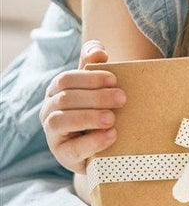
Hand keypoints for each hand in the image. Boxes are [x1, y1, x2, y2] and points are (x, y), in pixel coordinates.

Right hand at [39, 40, 124, 172]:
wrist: (102, 145)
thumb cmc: (99, 108)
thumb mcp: (97, 86)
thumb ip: (94, 66)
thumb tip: (98, 50)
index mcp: (57, 91)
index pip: (65, 80)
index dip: (89, 78)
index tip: (114, 79)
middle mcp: (49, 111)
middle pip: (66, 99)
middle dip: (96, 97)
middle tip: (122, 98)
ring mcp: (53, 135)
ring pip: (61, 121)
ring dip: (89, 117)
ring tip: (112, 119)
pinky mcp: (63, 155)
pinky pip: (72, 149)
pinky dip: (93, 141)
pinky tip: (111, 135)